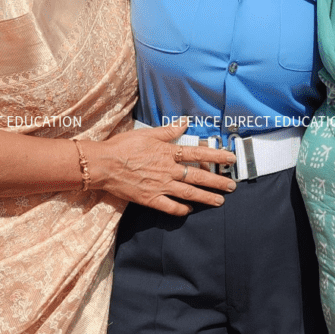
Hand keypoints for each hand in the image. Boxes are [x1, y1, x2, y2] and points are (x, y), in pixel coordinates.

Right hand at [88, 119, 237, 215]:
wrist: (102, 165)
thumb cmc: (122, 146)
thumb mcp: (147, 133)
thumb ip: (168, 130)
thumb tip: (184, 123)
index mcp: (168, 152)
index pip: (198, 153)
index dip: (217, 155)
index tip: (231, 158)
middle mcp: (168, 170)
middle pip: (199, 176)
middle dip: (218, 181)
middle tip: (232, 185)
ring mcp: (161, 186)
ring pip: (189, 193)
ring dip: (207, 197)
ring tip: (220, 201)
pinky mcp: (150, 199)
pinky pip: (170, 207)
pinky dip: (182, 210)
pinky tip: (189, 210)